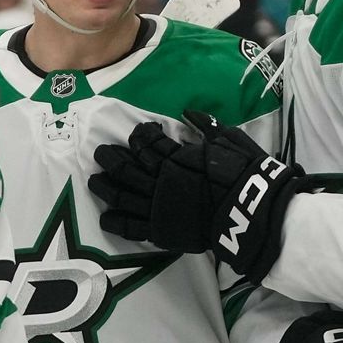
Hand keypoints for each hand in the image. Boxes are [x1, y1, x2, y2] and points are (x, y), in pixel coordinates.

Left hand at [90, 110, 302, 281]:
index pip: (146, 142)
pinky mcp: (159, 230)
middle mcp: (160, 179)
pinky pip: (131, 226)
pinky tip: (105, 218)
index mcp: (175, 156)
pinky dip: (116, 222)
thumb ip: (207, 125)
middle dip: (110, 158)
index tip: (135, 134)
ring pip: (121, 194)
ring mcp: (156, 206)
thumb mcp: (229, 138)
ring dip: (105, 186)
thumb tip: (189, 112)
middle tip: (100, 154)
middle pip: (126, 167)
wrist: (248, 210)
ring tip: (94, 181)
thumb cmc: (242, 172)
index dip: (137, 136)